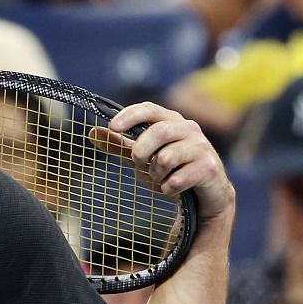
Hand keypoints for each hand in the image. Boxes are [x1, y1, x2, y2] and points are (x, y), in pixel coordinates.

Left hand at [106, 103, 234, 222]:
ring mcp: (202, 148)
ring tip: (160, 180)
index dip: (131, 115)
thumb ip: (121, 146)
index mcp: (172, 121)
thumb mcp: (144, 157)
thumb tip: (92, 133)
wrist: (208, 194)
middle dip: (142, 151)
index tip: (113, 127)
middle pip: (158, 132)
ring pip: (167, 157)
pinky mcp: (210, 168)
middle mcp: (190, 129)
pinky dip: (168, 188)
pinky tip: (171, 189)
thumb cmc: (173, 170)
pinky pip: (179, 178)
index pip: (150, 109)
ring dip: (156, 174)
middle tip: (139, 164)